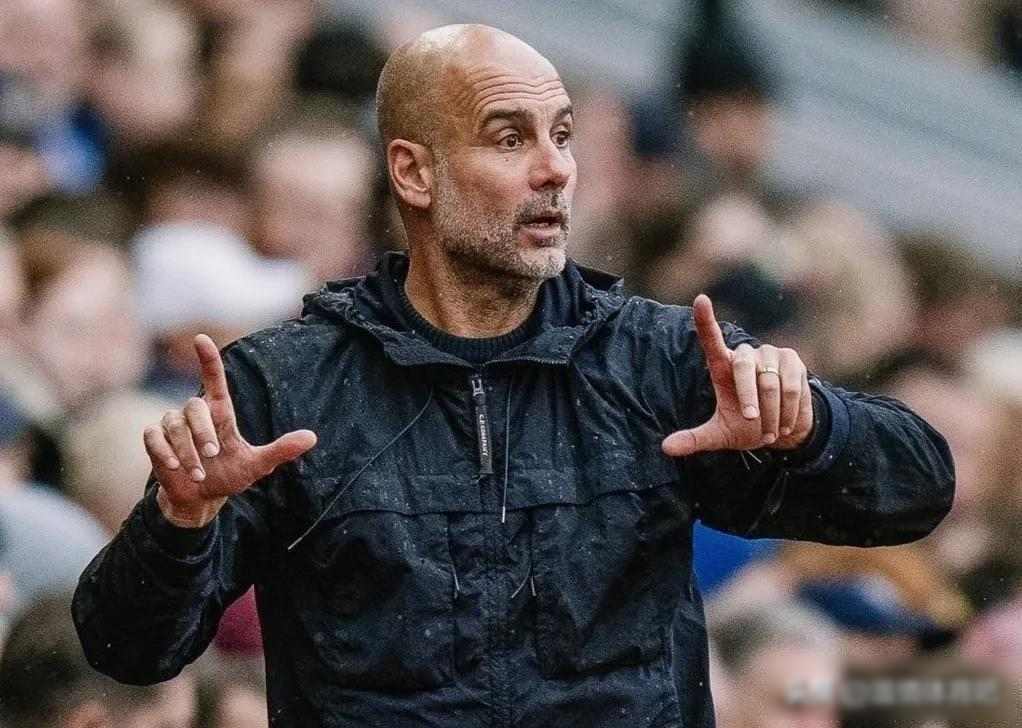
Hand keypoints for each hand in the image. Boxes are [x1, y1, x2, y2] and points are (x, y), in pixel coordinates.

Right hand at [143, 334, 316, 526]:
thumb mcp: (257, 464)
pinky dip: (165, 452)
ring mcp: (173, 424)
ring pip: (174, 425)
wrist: (201, 496)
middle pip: (194, 406)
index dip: (208, 359)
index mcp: (220, 413)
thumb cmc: (229, 474)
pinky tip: (174, 467)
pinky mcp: (155, 438)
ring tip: (199, 473)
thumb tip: (312, 437)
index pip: (214, 380)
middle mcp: (195, 413)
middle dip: (202, 432)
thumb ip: (281, 450)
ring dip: (187, 452)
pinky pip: (153, 436)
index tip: (201, 338)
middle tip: (213, 454)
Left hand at [662, 295, 812, 456]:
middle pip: (744, 369)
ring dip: (771, 413)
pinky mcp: (791, 360)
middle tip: (753, 423)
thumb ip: (694, 439)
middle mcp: (744, 355)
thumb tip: (665, 449)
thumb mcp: (719, 436)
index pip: (711, 340)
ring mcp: (769, 354)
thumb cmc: (747, 429)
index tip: (701, 299)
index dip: (705, 320)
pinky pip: (792, 386)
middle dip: (750, 400)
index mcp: (722, 367)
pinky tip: (786, 421)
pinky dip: (789, 410)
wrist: (784, 431)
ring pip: (770, 383)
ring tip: (770, 428)